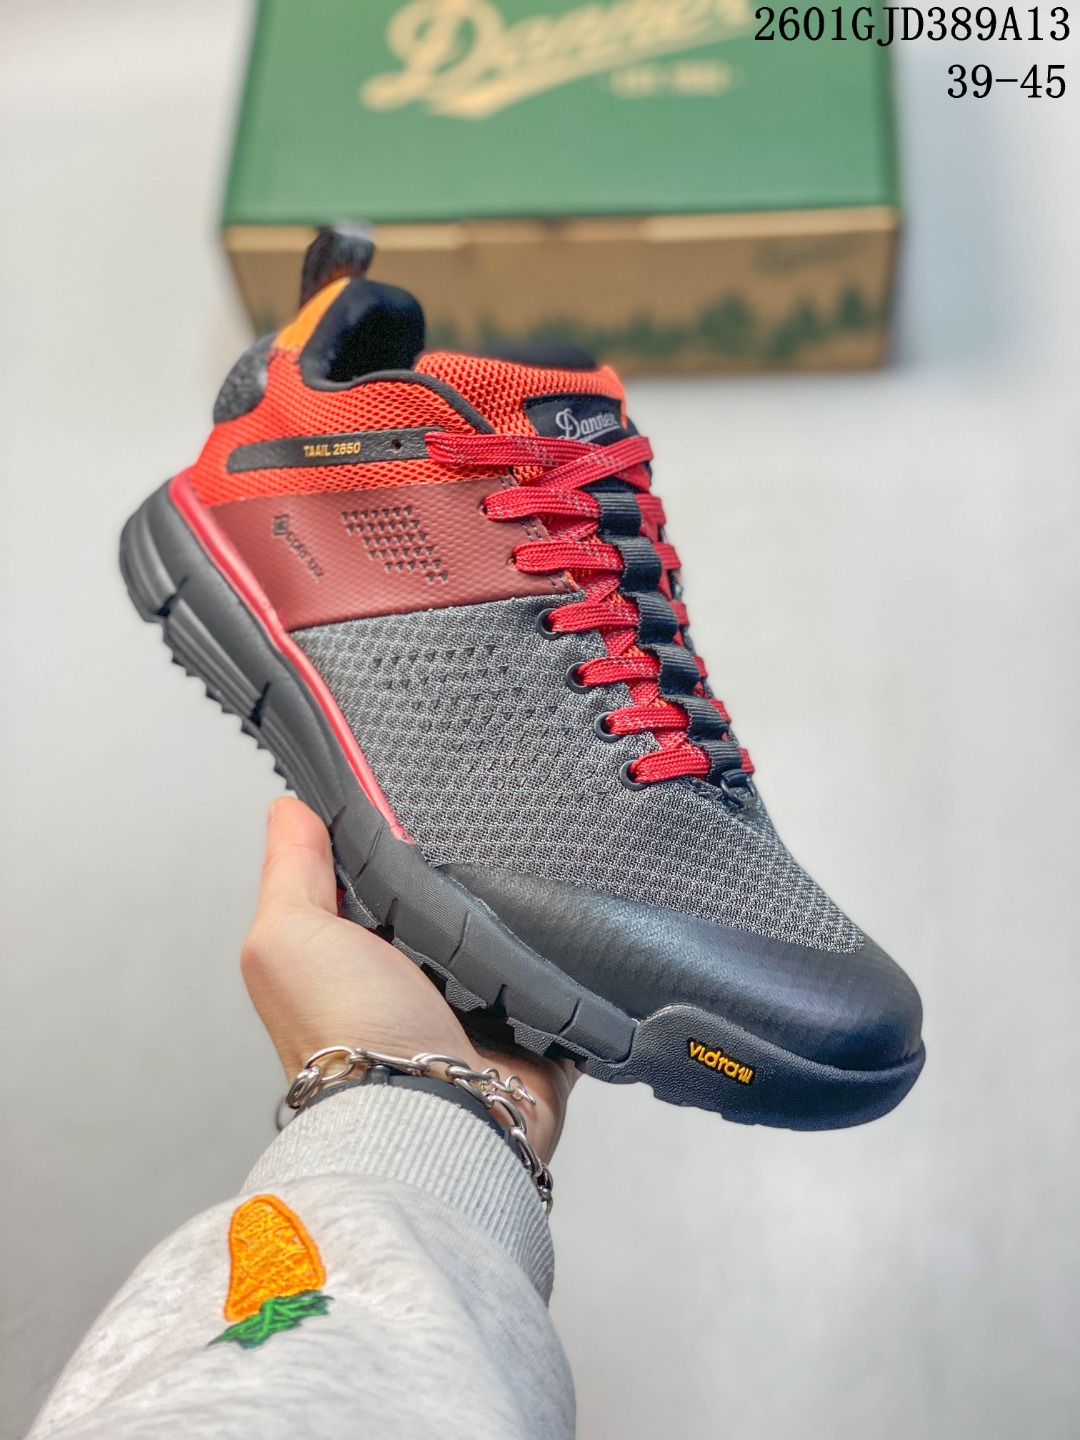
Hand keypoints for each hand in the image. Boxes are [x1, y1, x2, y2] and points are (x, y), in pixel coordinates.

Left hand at [241, 797, 575, 1161]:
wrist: (429, 1116)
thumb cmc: (348, 1035)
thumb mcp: (289, 936)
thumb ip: (289, 870)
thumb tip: (288, 808)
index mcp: (353, 959)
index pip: (375, 881)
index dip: (392, 840)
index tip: (414, 794)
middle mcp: (412, 986)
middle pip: (450, 907)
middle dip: (469, 872)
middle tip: (488, 831)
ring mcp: (476, 1012)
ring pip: (511, 941)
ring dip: (522, 916)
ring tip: (535, 874)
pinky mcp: (535, 1036)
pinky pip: (567, 986)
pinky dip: (573, 965)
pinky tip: (576, 930)